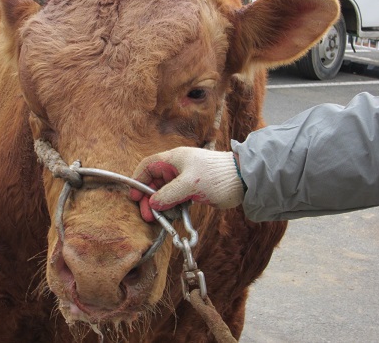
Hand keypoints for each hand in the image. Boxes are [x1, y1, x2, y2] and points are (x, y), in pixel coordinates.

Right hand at [129, 147, 244, 221]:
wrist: (244, 180)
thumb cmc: (216, 175)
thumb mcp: (189, 185)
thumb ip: (168, 194)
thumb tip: (153, 204)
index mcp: (173, 159)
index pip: (148, 166)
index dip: (138, 180)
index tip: (134, 197)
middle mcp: (177, 168)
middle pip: (154, 182)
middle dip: (149, 198)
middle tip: (147, 215)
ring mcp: (185, 180)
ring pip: (165, 193)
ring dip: (160, 205)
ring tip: (159, 219)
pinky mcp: (193, 191)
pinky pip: (176, 199)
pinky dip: (172, 208)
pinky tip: (172, 216)